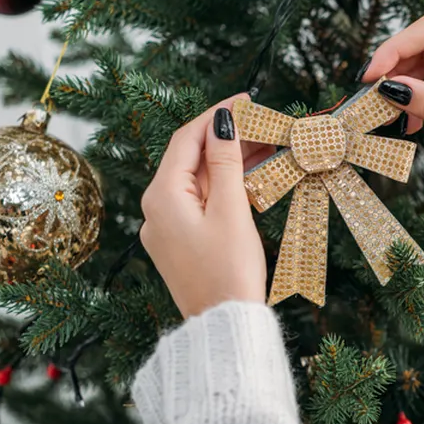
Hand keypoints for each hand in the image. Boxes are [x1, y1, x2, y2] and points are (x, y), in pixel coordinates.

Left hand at [140, 95, 273, 317]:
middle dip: (227, 137)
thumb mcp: (231, 210)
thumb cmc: (229, 271)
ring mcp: (167, 227)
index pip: (187, 139)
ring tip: (266, 146)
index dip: (216, 114)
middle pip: (192, 158)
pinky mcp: (181, 242)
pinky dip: (225, 185)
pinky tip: (251, 178)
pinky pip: (201, 201)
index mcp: (162, 196)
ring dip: (230, 161)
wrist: (224, 324)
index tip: (247, 99)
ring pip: (198, 180)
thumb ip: (225, 162)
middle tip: (265, 123)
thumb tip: (222, 122)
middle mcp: (156, 208)